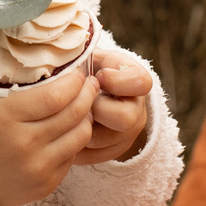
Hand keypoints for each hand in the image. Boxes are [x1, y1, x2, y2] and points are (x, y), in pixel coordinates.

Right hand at [0, 60, 94, 205]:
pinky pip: (73, 155)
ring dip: (86, 116)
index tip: (77, 70)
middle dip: (87, 93)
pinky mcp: (48, 183)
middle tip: (89, 81)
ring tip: (84, 102)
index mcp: (5, 117)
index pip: (56, 95)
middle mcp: (26, 143)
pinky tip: (70, 127)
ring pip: (81, 135)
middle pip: (74, 112)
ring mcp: (39, 167)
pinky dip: (75, 139)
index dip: (74, 80)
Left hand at [72, 50, 152, 165]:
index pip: (141, 83)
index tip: (99, 76)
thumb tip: (68, 50)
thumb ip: (83, 52)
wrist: (82, 90)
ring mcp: (127, 133)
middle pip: (126, 119)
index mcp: (135, 80)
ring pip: (104, 140)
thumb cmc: (83, 68)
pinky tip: (64, 130)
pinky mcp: (113, 151)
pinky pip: (93, 156)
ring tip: (65, 115)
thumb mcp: (88, 55)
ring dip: (80, 128)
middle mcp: (137, 108)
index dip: (117, 81)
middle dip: (97, 110)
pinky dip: (74, 145)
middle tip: (80, 101)